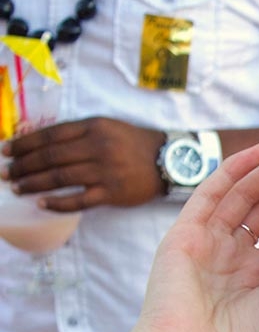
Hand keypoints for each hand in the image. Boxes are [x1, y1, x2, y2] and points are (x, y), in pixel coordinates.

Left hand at [2, 117, 165, 210]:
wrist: (169, 161)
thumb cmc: (134, 144)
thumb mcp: (107, 127)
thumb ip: (78, 132)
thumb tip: (42, 143)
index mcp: (93, 127)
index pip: (49, 135)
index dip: (24, 143)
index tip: (6, 151)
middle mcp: (98, 147)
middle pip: (50, 157)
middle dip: (22, 165)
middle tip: (5, 173)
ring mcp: (105, 171)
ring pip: (60, 178)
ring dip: (33, 184)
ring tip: (16, 188)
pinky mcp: (113, 192)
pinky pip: (79, 200)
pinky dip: (58, 203)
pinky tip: (42, 204)